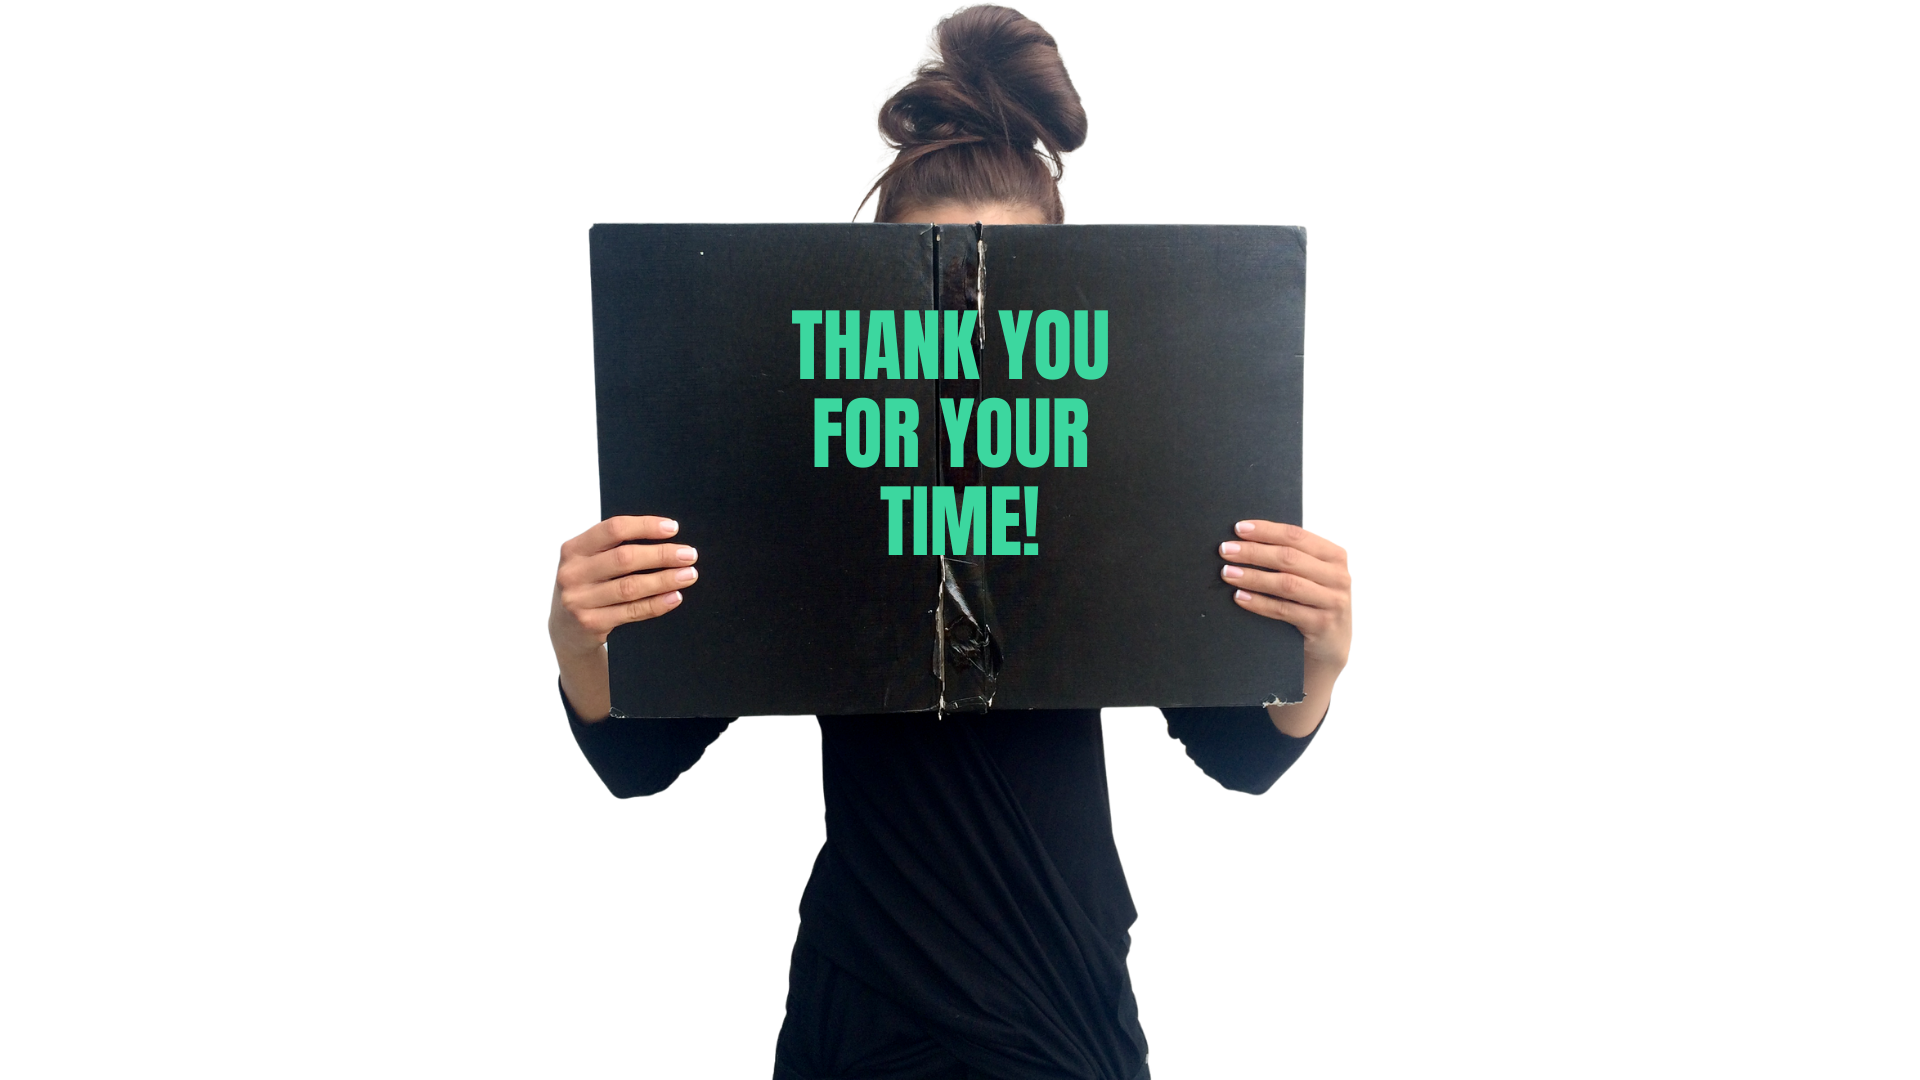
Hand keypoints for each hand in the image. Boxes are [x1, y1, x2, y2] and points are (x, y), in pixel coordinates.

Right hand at [548, 515, 698, 658]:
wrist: (566, 628)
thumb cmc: (587, 585)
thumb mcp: (588, 561)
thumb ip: (614, 547)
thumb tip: (665, 536)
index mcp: (573, 548)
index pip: (613, 529)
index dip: (645, 526)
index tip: (673, 528)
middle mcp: (573, 573)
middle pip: (625, 558)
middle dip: (662, 555)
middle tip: (689, 555)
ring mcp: (580, 600)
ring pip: (631, 587)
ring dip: (665, 579)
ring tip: (688, 575)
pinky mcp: (591, 623)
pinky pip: (632, 611)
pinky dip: (657, 604)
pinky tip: (674, 596)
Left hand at [1219, 520, 1352, 672]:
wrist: (1331, 646)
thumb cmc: (1314, 603)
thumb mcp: (1313, 576)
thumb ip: (1293, 558)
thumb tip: (1248, 539)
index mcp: (1335, 556)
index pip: (1297, 536)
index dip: (1266, 531)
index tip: (1238, 529)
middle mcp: (1338, 576)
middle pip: (1289, 557)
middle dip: (1253, 552)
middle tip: (1225, 550)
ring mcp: (1333, 601)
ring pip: (1286, 583)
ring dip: (1253, 577)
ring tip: (1227, 573)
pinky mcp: (1321, 624)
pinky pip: (1283, 610)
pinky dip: (1258, 602)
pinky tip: (1239, 597)